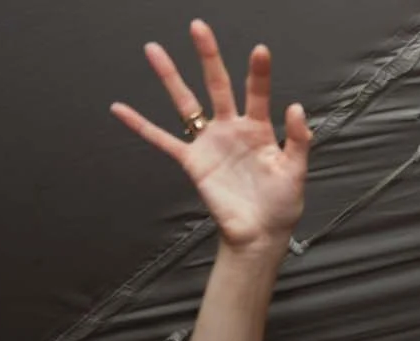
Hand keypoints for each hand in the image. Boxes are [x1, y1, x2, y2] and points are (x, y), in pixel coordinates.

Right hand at [111, 22, 309, 249]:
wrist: (260, 234)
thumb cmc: (281, 204)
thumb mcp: (296, 172)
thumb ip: (299, 140)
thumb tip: (296, 106)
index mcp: (259, 130)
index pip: (258, 94)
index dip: (259, 73)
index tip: (260, 49)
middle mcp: (232, 129)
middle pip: (217, 85)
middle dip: (208, 57)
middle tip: (198, 27)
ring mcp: (210, 142)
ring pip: (186, 103)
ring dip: (170, 77)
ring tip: (154, 49)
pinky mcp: (193, 162)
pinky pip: (162, 139)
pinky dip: (141, 125)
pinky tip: (120, 109)